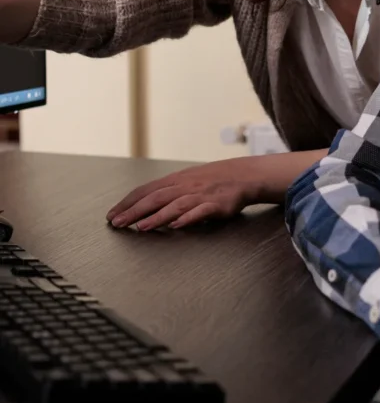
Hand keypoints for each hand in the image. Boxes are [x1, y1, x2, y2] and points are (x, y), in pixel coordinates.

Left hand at [106, 160, 258, 229]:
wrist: (243, 175)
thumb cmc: (212, 180)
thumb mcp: (187, 180)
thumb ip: (167, 192)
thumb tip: (142, 206)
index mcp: (176, 179)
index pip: (146, 190)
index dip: (127, 202)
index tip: (112, 214)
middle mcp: (185, 185)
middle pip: (155, 197)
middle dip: (134, 210)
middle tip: (117, 223)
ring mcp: (200, 195)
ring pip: (175, 205)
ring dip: (157, 216)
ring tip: (141, 227)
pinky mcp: (216, 205)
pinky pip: (200, 211)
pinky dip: (188, 218)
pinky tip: (176, 225)